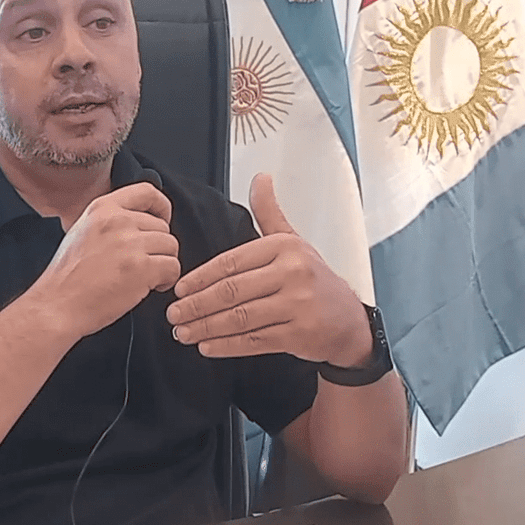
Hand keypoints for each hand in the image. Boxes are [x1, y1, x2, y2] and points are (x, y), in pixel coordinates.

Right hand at [29, 181, 179, 339]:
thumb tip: (140, 221)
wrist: (56, 306)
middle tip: (144, 265)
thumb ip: (109, 220)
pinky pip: (173, 267)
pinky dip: (167, 279)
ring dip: (164, 264)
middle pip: (163, 226)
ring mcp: (130, 243)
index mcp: (102, 208)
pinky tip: (150, 287)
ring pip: (171, 246)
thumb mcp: (81, 231)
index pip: (147, 191)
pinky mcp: (141, 268)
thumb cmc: (66, 277)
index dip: (162, 207)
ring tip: (146, 277)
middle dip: (159, 247)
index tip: (163, 221)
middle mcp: (117, 221)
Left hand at [167, 173, 371, 366]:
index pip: (231, 262)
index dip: (201, 277)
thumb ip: (269, 213)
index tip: (180, 288)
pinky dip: (227, 345)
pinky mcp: (299, 334)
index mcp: (284, 247)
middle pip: (232, 290)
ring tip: (184, 332)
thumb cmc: (317, 280)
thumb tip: (260, 178)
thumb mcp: (294, 241)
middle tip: (174, 314)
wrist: (350, 322)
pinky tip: (208, 346)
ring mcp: (298, 304)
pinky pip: (254, 340)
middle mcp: (293, 272)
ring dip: (206, 327)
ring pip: (240, 317)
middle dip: (196, 305)